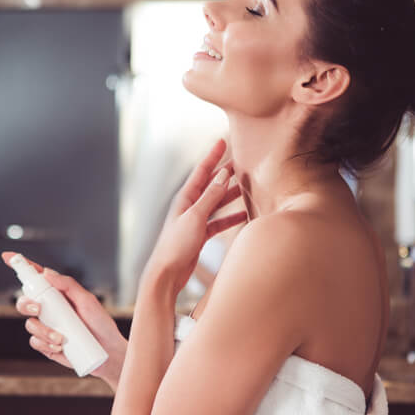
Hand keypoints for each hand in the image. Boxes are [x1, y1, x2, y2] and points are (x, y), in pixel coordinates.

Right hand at [1, 252, 127, 388]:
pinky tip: (59, 347)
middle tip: (39, 309)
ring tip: (61, 338)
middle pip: (24, 302)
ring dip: (43, 331)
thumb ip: (68, 285)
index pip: (36, 278)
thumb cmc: (100, 324)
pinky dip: (44, 344)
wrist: (107, 353)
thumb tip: (47, 272)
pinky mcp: (47, 345)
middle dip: (26, 305)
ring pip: (29, 325)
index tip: (8, 256)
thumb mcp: (87, 300)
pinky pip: (35, 342)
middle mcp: (49, 310)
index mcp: (57, 295)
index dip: (21, 266)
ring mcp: (47, 327)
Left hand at [142, 138, 245, 300]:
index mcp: (185, 198)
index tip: (223, 141)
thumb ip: (210, 196)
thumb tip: (224, 174)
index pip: (202, 171)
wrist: (167, 273)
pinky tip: (243, 214)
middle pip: (211, 185)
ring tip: (247, 185)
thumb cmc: (176, 245)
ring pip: (216, 203)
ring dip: (231, 194)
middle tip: (242, 161)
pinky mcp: (200, 235)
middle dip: (225, 173)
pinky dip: (230, 217)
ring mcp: (195, 220)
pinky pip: (218, 221)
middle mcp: (189, 206)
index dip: (213, 156)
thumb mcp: (195, 217)